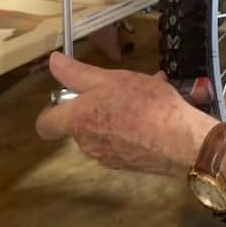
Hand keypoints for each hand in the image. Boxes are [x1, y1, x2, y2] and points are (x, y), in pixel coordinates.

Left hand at [34, 52, 215, 173]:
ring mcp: (108, 157)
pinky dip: (134, 126)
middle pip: (79, 124)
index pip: (45, 124)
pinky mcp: (129, 164)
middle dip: (96, 104)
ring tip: (146, 93)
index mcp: (78, 122)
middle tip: (119, 87)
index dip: (52, 109)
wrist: (181, 141)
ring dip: (118, 112)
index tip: (70, 96)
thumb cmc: (145, 105)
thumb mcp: (111, 79)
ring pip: (105, 129)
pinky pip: (123, 140)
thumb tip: (52, 62)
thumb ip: (78, 72)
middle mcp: (88, 144)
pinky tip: (157, 111)